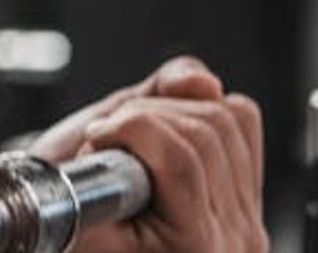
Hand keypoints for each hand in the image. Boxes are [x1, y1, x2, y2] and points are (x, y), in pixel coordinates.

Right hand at [30, 55, 267, 252]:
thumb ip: (140, 124)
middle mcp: (234, 235)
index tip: (96, 137)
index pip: (182, 159)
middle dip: (147, 115)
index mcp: (193, 245)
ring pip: (230, 116)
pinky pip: (244, 121)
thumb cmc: (69, 219)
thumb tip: (202, 81)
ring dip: (170, 108)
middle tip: (110, 138)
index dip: (130, 128)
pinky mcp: (249, 192)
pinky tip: (168, 128)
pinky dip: (202, 105)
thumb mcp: (74, 190)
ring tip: (134, 136)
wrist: (70, 228)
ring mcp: (247, 215)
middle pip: (210, 129)